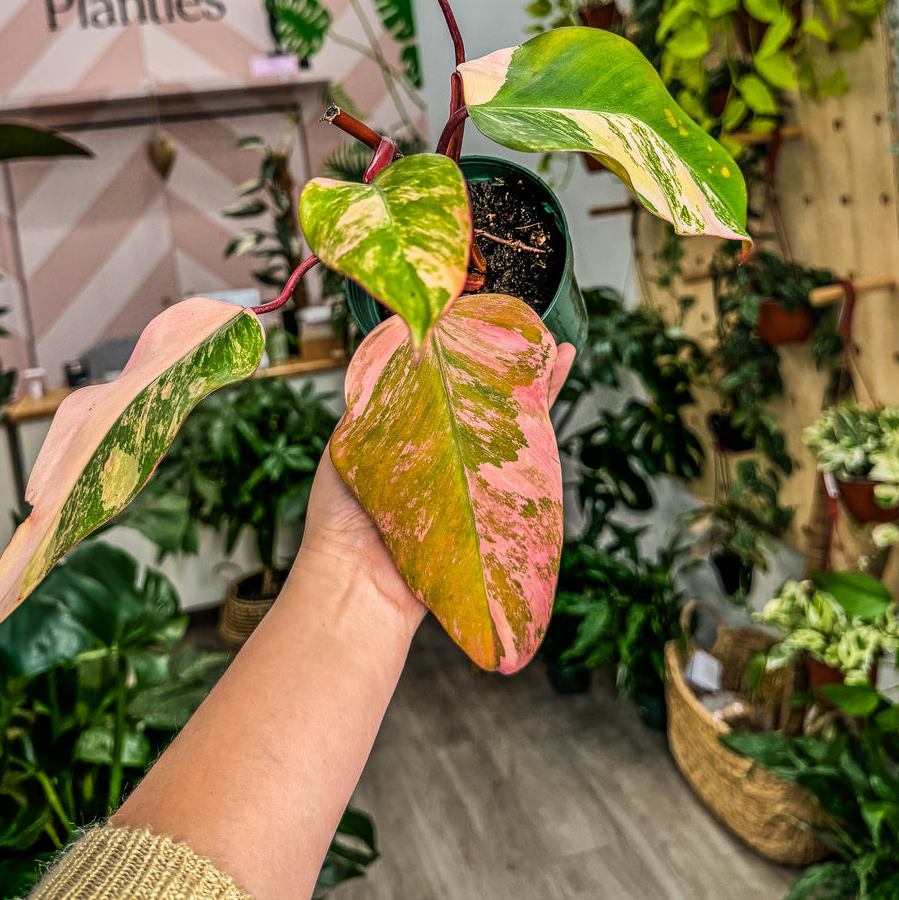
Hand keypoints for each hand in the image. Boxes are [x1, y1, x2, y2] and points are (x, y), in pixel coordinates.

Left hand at [296, 341, 576, 632]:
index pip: (442, 382)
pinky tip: (556, 373)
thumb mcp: (350, 440)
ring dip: (536, 381)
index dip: (462, 352)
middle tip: (527, 329)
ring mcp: (473, 472)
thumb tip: (399, 344)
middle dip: (507, 364)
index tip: (477, 319)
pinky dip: (544, 411)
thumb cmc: (341, 515)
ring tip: (557, 349)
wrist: (359, 580)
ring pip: (511, 419)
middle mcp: (446, 450)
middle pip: (483, 398)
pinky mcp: (496, 493)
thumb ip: (378, 399)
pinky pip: (524, 451)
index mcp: (409, 433)